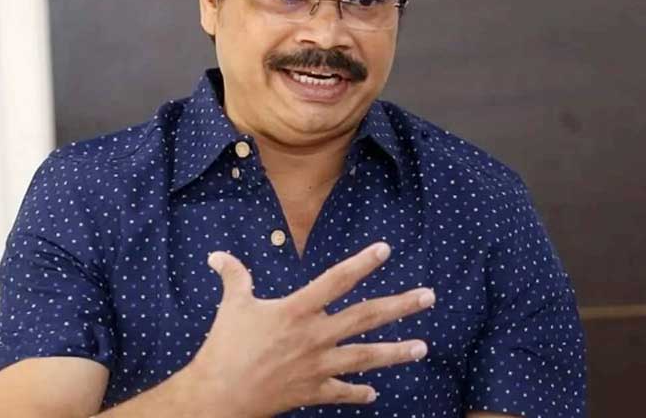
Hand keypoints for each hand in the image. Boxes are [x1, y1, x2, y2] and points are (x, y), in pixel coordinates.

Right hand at [185, 241, 434, 417]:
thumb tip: (216, 255)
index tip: (385, 250)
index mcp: (297, 310)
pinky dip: (358, 393)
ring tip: (423, 347)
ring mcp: (318, 366)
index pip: (337, 280)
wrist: (219, 395)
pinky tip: (374, 393)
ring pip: (366, 357)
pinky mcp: (313, 391)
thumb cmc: (224, 347)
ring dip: (396, 352)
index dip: (362, 263)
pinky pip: (342, 392)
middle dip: (400, 306)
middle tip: (429, 297)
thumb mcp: (232, 304)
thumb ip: (233, 276)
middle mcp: (316, 336)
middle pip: (366, 317)